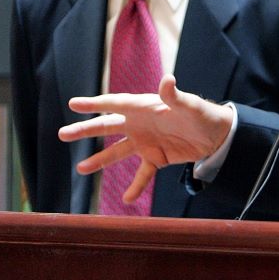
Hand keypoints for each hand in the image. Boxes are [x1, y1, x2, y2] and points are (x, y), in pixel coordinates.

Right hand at [58, 74, 234, 202]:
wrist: (216, 134)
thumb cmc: (201, 113)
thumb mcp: (189, 105)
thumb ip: (175, 96)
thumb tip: (167, 80)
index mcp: (143, 107)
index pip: (114, 104)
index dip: (94, 104)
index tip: (73, 104)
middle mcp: (139, 123)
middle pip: (107, 127)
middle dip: (85, 131)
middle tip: (62, 134)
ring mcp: (145, 142)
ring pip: (117, 152)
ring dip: (100, 161)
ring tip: (81, 169)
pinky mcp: (156, 157)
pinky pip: (142, 174)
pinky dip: (135, 186)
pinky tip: (127, 199)